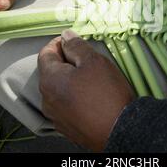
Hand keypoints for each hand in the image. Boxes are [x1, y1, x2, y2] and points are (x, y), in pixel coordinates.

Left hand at [38, 30, 134, 150]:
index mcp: (49, 80)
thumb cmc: (106, 93)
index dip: (58, 43)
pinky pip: (66, 106)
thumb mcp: (94, 61)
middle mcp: (46, 99)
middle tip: (85, 59)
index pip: (45, 54)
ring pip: (58, 90)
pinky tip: (91, 97)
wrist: (121, 131)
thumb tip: (65, 35)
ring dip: (69, 80)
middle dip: (65, 62)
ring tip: (90, 79)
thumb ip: (76, 46)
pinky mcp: (67, 128)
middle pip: (50, 72)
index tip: (73, 40)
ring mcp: (56, 116)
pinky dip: (74, 97)